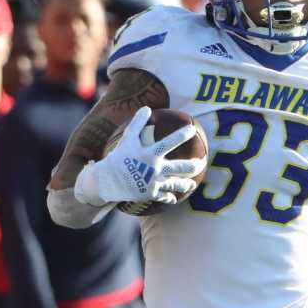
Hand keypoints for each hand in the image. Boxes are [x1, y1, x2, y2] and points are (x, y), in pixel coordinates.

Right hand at [73, 106, 205, 207]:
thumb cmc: (117, 158)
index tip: (192, 129)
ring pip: (176, 184)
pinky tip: (174, 199)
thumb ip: (137, 124)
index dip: (181, 135)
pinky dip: (169, 198)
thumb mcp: (126, 140)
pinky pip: (164, 196)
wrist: (106, 181)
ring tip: (192, 184)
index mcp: (149, 154)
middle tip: (202, 162)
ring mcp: (153, 182)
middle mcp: (154, 168)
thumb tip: (146, 108)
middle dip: (193, 165)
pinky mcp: (150, 194)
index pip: (168, 142)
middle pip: (179, 167)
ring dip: (186, 184)